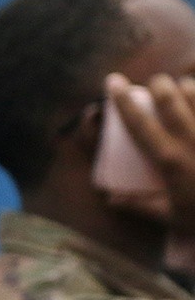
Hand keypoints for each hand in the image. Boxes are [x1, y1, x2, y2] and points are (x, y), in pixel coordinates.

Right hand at [107, 71, 194, 224]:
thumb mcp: (172, 218)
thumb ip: (141, 206)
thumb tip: (112, 200)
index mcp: (170, 160)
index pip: (138, 123)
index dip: (122, 100)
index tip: (112, 81)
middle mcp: (192, 139)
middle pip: (169, 96)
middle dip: (158, 83)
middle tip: (156, 84)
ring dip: (186, 86)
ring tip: (184, 88)